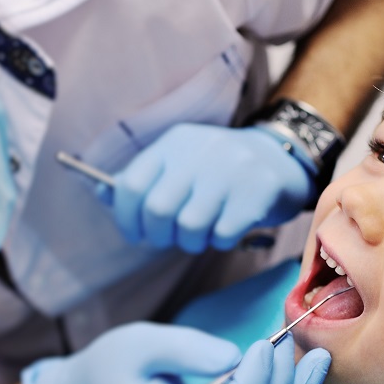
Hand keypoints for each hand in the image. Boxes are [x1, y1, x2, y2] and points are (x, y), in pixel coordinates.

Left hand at [110, 124, 313, 252]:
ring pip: (189, 226)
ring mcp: (231, 170)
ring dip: (191, 241)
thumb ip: (144, 178)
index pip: (132, 184)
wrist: (280, 159)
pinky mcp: (257, 192)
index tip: (134, 233)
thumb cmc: (219, 170)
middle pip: (158, 209)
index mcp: (175, 142)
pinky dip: (220, 242)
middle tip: (169, 239)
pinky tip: (226, 230)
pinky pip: (222, 234)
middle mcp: (200, 151)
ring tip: (201, 234)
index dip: (126, 218)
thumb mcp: (181, 162)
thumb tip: (102, 192)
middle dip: (158, 235)